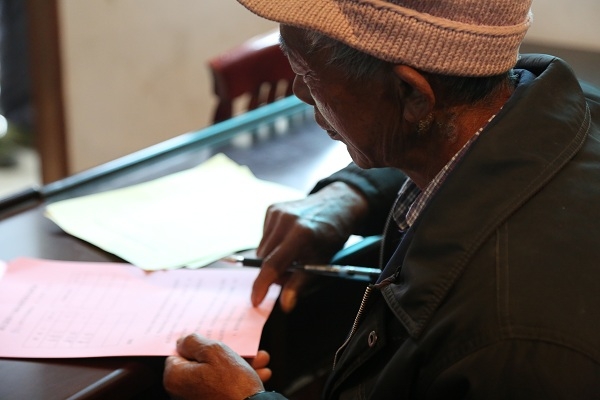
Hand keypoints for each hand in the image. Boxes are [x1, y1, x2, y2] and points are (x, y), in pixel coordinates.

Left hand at [163, 333, 264, 399]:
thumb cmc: (232, 386)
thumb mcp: (214, 351)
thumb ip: (194, 342)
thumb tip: (182, 342)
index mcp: (176, 378)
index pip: (180, 353)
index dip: (199, 345)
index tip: (213, 342)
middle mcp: (182, 392)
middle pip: (202, 364)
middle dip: (225, 355)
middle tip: (241, 350)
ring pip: (217, 375)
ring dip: (237, 366)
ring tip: (258, 360)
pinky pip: (224, 388)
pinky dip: (238, 381)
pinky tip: (257, 373)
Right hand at [253, 181, 368, 311]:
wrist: (336, 206)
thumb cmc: (330, 236)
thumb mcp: (321, 262)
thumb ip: (299, 284)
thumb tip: (285, 304)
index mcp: (301, 235)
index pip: (273, 265)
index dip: (262, 285)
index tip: (256, 299)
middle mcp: (286, 221)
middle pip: (264, 258)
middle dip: (273, 271)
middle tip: (290, 272)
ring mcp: (277, 212)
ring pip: (261, 248)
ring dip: (271, 257)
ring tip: (291, 253)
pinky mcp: (272, 208)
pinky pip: (263, 236)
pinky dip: (272, 243)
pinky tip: (287, 239)